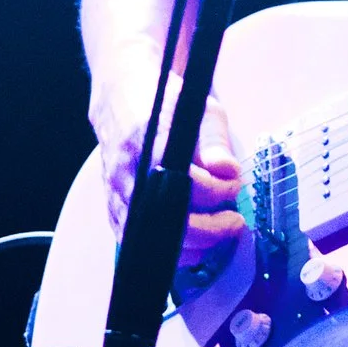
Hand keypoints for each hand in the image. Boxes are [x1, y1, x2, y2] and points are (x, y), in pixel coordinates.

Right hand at [89, 52, 245, 268]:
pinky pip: (139, 243)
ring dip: (192, 244)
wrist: (122, 99)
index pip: (182, 180)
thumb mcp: (200, 108)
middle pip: (165, 219)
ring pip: (151, 239)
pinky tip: (194, 237)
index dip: (214, 190)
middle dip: (208, 229)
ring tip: (218, 229)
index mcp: (145, 138)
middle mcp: (124, 170)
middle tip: (233, 221)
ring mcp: (115, 193)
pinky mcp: (113, 209)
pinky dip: (169, 248)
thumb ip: (215, 140)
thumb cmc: (163, 103)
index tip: (234, 184)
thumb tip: (227, 170)